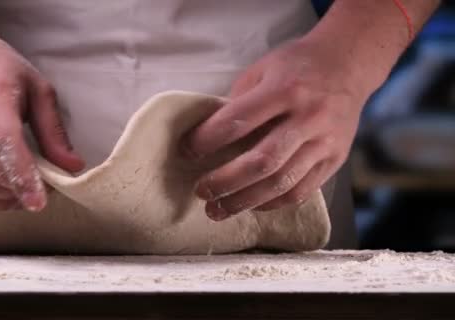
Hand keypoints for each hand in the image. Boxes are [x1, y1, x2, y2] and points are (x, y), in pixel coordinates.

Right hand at [0, 33, 83, 210]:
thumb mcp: (37, 88)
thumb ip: (53, 131)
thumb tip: (72, 167)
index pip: (5, 147)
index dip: (24, 179)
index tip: (40, 202)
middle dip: (21, 192)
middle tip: (43, 192)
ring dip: (3, 200)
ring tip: (22, 192)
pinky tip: (0, 190)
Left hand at [183, 38, 372, 220]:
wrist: (348, 63)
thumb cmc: (296, 66)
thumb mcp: (262, 70)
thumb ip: (239, 102)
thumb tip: (209, 137)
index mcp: (284, 89)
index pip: (238, 121)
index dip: (207, 140)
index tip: (187, 151)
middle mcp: (308, 117)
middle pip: (261, 162)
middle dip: (225, 181)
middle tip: (200, 191)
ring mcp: (325, 142)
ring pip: (281, 183)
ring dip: (244, 201)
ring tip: (217, 210)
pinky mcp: (335, 159)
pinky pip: (301, 190)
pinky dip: (272, 203)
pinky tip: (251, 205)